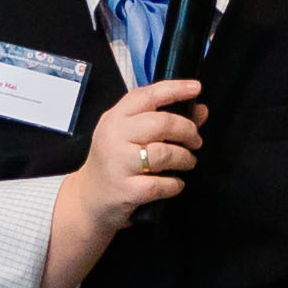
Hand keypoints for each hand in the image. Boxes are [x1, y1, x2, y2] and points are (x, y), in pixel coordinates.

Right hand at [71, 78, 206, 234]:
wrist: (87, 198)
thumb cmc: (114, 163)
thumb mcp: (130, 136)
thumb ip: (164, 119)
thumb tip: (199, 110)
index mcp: (115, 118)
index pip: (147, 96)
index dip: (175, 89)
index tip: (195, 88)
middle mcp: (114, 137)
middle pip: (161, 123)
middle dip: (187, 131)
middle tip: (195, 140)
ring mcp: (118, 163)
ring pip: (164, 153)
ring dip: (184, 158)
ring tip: (187, 161)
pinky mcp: (125, 189)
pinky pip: (161, 184)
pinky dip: (175, 184)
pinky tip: (174, 183)